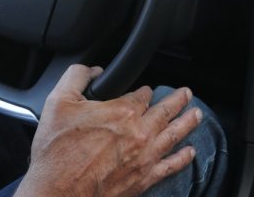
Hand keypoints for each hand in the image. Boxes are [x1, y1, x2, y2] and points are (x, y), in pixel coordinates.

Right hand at [15, 65, 202, 196]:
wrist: (57, 193)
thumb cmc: (57, 153)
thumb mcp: (58, 102)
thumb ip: (77, 77)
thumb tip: (92, 70)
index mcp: (122, 112)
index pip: (142, 95)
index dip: (144, 90)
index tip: (145, 90)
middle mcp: (139, 133)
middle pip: (166, 111)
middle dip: (178, 100)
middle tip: (186, 93)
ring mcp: (144, 157)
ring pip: (174, 134)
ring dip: (187, 122)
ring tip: (197, 114)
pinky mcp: (143, 178)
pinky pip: (171, 166)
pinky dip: (183, 158)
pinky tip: (190, 152)